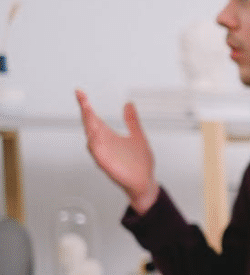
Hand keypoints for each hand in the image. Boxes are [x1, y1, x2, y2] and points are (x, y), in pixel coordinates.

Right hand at [75, 89, 158, 213]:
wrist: (145, 182)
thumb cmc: (139, 163)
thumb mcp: (138, 136)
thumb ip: (132, 121)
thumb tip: (129, 105)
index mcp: (108, 136)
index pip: (94, 118)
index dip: (86, 105)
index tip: (80, 93)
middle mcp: (102, 144)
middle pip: (89, 125)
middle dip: (85, 112)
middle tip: (82, 99)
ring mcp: (103, 154)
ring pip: (91, 138)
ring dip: (89, 125)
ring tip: (87, 112)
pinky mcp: (106, 164)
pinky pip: (97, 154)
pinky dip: (94, 145)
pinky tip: (93, 137)